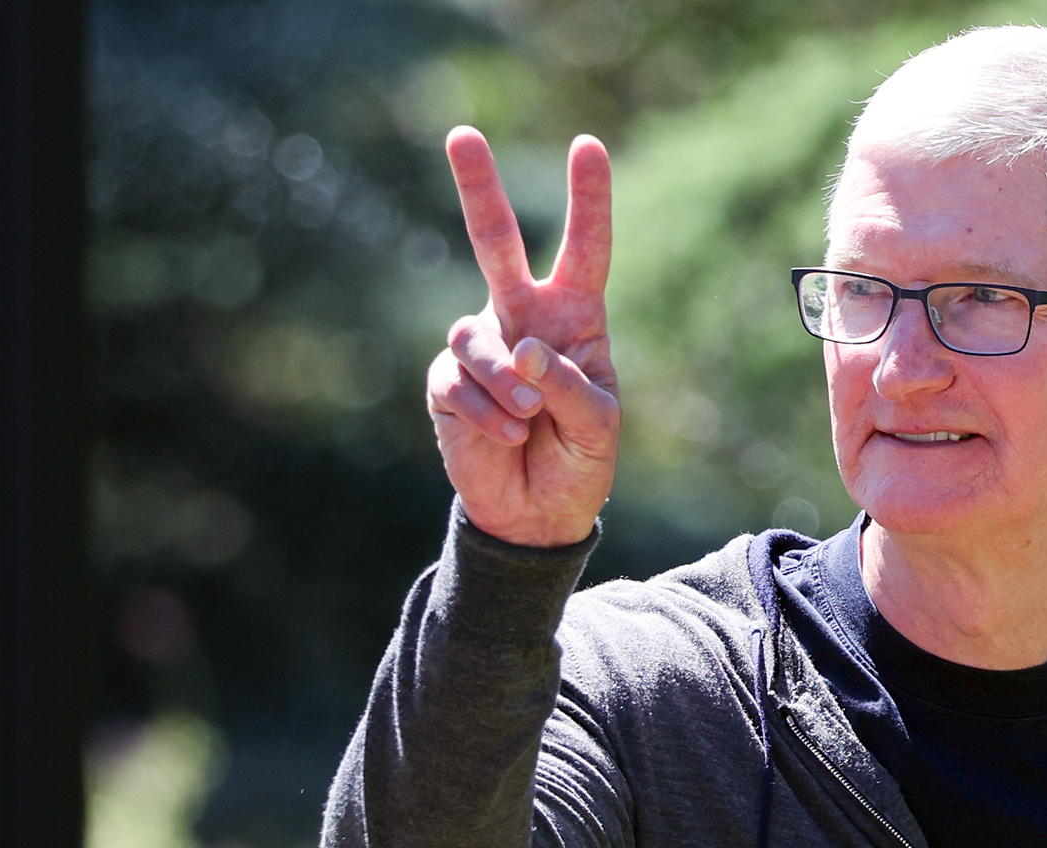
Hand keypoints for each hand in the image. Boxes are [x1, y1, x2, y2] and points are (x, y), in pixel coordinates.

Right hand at [427, 126, 618, 546]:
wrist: (539, 515)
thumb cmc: (581, 460)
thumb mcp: (599, 426)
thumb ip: (569, 384)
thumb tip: (523, 348)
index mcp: (575, 318)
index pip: (585, 250)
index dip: (587, 199)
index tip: (587, 145)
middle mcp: (524, 319)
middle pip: (496, 243)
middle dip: (478, 189)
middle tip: (462, 133)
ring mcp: (482, 348)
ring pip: (475, 333)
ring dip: (504, 380)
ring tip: (529, 418)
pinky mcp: (448, 384)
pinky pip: (456, 380)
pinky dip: (486, 412)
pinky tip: (508, 437)